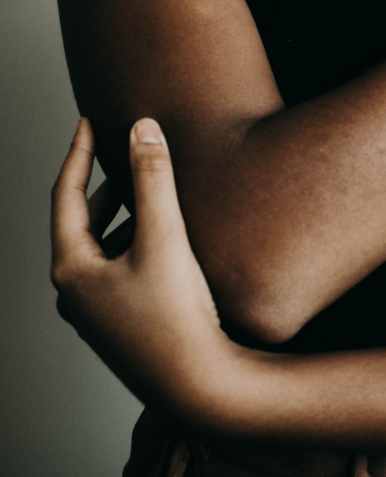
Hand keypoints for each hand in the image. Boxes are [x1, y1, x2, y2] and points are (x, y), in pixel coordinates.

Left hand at [50, 117, 233, 417]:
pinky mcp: (123, 321)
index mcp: (72, 270)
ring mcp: (98, 310)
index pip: (65, 195)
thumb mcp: (164, 237)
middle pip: (82, 222)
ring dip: (122, 213)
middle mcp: (77, 291)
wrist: (199, 385)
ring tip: (149, 187)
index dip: (78, 153)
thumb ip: (153, 179)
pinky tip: (164, 233)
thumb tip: (142, 128)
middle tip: (123, 151)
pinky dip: (134, 240)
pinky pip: (119, 266)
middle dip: (103, 184)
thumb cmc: (176, 316)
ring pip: (103, 245)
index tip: (88, 121)